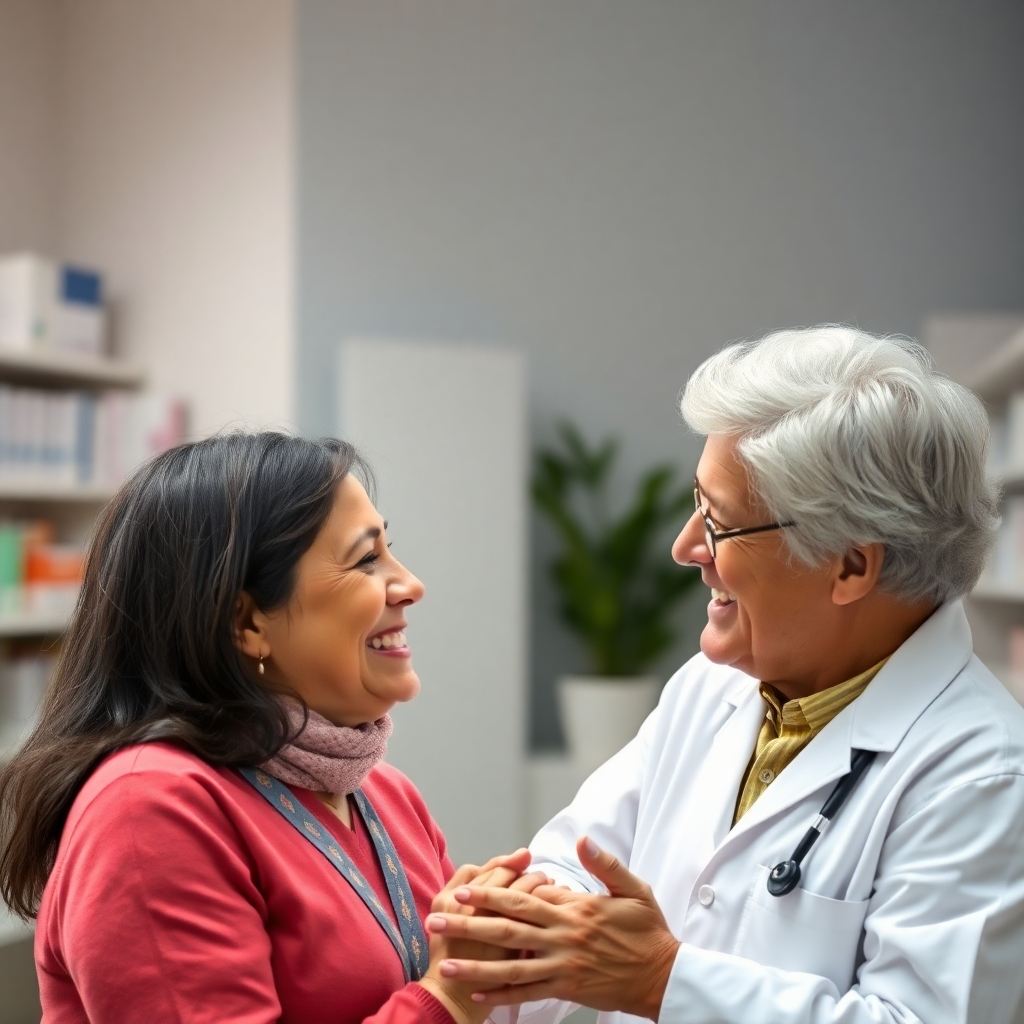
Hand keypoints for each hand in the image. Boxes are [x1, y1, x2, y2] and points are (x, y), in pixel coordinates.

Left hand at [424, 837, 680, 1021]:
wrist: (664, 976)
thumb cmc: (648, 930)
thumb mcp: (633, 888)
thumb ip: (605, 864)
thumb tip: (584, 839)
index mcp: (574, 910)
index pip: (524, 899)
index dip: (491, 894)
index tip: (463, 889)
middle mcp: (562, 937)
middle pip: (506, 929)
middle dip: (468, 924)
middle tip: (437, 920)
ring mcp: (562, 965)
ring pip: (510, 966)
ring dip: (475, 965)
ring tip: (445, 964)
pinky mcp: (567, 989)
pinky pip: (528, 993)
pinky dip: (502, 996)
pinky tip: (479, 995)